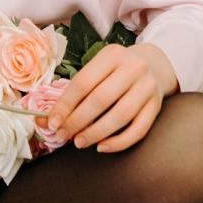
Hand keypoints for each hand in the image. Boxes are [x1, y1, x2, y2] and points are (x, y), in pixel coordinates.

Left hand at [45, 42, 178, 152]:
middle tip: (63, 135)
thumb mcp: (97, 68)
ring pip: (121, 115)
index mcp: (112, 55)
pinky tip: (102, 147)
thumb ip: (74, 91)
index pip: (83, 83)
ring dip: (96, 133)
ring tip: (79, 142)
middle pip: (101, 99)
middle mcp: (133, 68)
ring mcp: (148, 87)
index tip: (52, 122)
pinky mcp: (157, 106)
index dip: (65, 105)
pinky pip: (139, 130)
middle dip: (77, 121)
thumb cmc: (115, 70)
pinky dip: (119, 142)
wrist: (153, 64)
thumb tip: (45, 119)